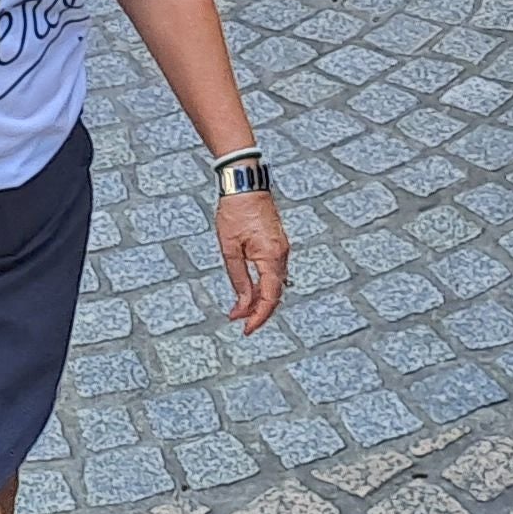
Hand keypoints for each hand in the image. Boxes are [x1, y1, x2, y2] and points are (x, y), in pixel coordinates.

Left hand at [215, 191, 289, 331]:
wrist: (245, 183)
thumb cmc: (235, 212)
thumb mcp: (230, 249)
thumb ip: (238, 279)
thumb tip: (241, 305)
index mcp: (271, 257)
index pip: (270, 297)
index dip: (259, 317)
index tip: (246, 330)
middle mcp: (282, 255)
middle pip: (275, 293)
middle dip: (257, 311)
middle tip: (237, 320)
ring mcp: (282, 249)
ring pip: (275, 284)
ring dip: (259, 298)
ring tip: (238, 307)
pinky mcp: (277, 244)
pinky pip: (274, 272)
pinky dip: (263, 285)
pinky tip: (248, 289)